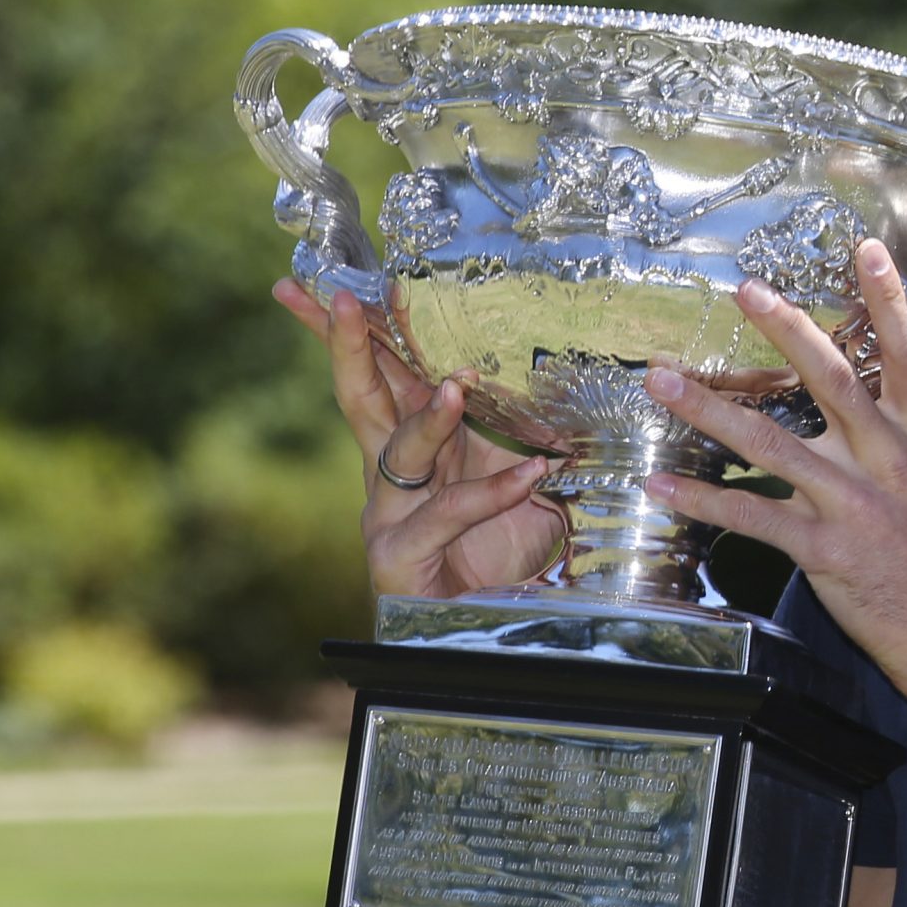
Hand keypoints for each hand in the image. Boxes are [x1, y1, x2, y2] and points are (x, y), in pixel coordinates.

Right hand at [274, 280, 563, 597]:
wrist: (493, 625)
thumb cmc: (502, 547)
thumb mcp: (517, 473)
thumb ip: (526, 431)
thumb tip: (574, 376)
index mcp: (414, 443)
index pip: (379, 373)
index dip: (354, 329)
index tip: (331, 281)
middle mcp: (391, 472)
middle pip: (361, 395)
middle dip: (347, 345)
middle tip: (339, 299)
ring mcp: (389, 513)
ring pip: (400, 451)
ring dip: (430, 417)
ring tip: (458, 388)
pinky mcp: (399, 555)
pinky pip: (447, 513)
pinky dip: (491, 493)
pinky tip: (532, 476)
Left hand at [640, 242, 906, 693]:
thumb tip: (879, 421)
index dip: (889, 300)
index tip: (867, 250)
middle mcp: (885, 460)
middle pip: (832, 379)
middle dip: (786, 330)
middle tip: (744, 291)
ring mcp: (852, 502)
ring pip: (771, 441)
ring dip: (709, 409)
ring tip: (663, 381)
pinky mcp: (824, 548)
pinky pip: (751, 515)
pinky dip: (701, 500)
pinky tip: (661, 488)